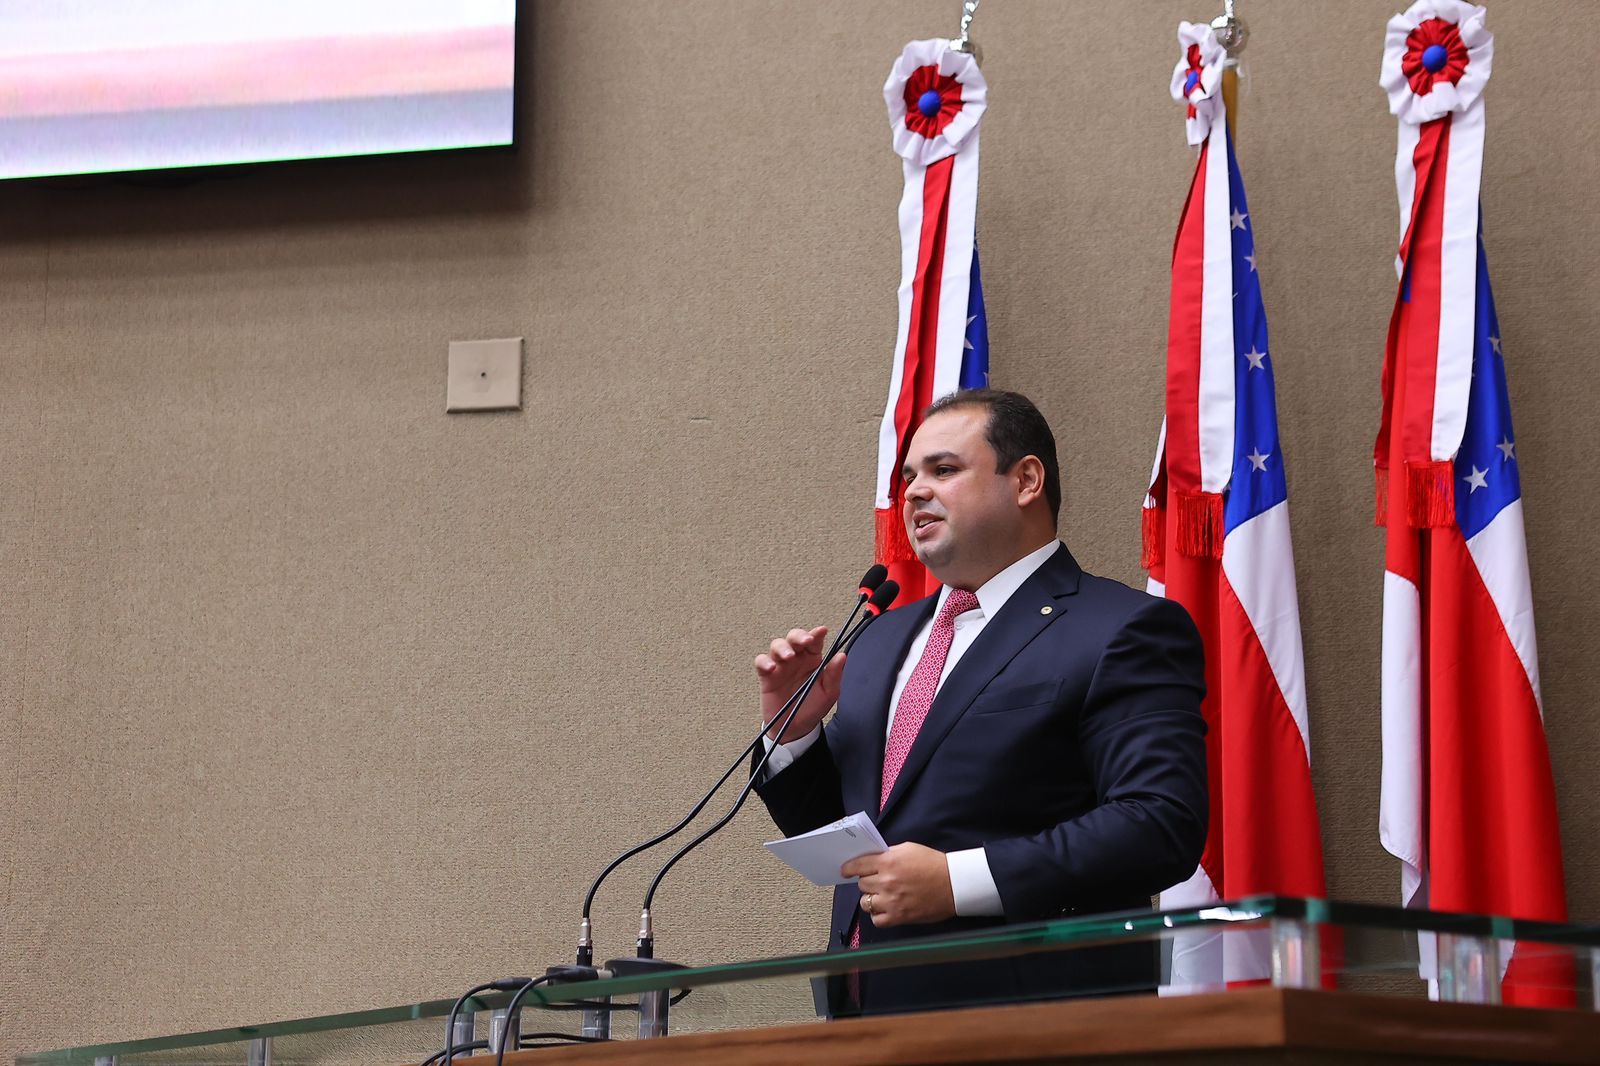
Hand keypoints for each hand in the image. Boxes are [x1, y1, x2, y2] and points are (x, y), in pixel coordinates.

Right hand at [755, 626, 845, 742]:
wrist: (795, 729)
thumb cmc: (812, 708)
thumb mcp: (829, 693)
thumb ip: (834, 674)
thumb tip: (841, 656)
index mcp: (813, 660)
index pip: (815, 641)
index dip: (817, 633)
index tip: (822, 631)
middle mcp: (797, 659)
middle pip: (794, 637)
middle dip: (798, 636)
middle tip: (804, 641)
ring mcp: (781, 666)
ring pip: (777, 645)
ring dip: (782, 647)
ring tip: (788, 657)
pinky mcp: (767, 676)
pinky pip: (761, 662)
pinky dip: (764, 661)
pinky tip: (771, 667)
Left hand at [842, 843, 954, 926]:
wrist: (953, 884)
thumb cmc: (934, 865)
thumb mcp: (909, 849)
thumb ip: (888, 854)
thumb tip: (872, 860)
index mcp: (888, 861)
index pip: (857, 865)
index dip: (849, 869)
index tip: (845, 871)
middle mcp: (887, 881)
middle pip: (861, 884)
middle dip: (867, 882)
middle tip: (877, 881)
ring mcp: (891, 900)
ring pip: (866, 902)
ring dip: (871, 899)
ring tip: (881, 896)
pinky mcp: (899, 916)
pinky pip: (876, 920)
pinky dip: (878, 915)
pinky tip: (885, 909)